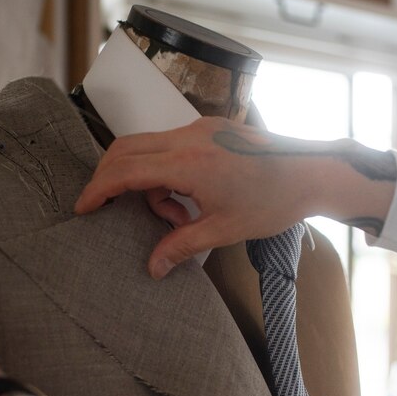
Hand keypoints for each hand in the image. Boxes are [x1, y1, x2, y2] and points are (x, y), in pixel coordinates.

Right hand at [74, 117, 396, 278]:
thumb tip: (153, 268)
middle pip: (126, 149)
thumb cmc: (274, 201)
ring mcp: (200, 128)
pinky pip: (170, 145)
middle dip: (112, 179)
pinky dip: (165, 170)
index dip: (99, 189)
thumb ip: (182, 245)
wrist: (313, 172)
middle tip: (106, 208)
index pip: (125, 169)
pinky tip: (188, 197)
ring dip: (146, 181)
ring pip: (148, 148)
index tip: (84, 208)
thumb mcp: (224, 230)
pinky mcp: (210, 127)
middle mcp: (189, 137)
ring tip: (176, 215)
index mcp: (189, 162)